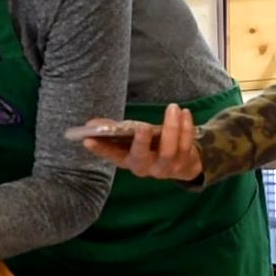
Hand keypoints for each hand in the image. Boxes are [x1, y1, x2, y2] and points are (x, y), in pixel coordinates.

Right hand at [78, 103, 201, 181]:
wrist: (180, 164)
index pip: (111, 155)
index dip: (100, 149)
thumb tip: (91, 124)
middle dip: (141, 142)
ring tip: (173, 108)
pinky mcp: (184, 164)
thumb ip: (113, 131)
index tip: (88, 139)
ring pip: (169, 151)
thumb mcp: (131, 140)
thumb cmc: (149, 146)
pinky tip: (185, 113)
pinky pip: (186, 145)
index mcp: (127, 160)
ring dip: (172, 128)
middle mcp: (145, 168)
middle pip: (142, 158)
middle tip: (142, 127)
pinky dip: (186, 128)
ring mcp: (165, 168)